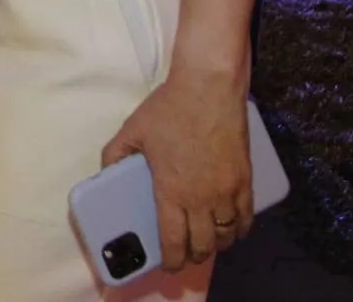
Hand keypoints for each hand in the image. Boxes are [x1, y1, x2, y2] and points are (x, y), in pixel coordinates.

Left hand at [102, 65, 252, 268]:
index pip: (174, 240)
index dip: (172, 259)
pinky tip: (232, 228)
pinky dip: (239, 229)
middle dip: (194, 256)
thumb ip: (114, 155)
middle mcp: (202, 198)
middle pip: (203, 245)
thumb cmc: (168, 109)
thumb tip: (106, 172)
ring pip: (226, 235)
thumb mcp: (132, 130)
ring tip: (207, 242)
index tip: (168, 265)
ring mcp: (227, 191)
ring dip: (217, 245)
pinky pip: (246, 217)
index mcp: (172, 191)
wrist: (209, 88)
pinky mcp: (246, 180)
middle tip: (186, 255)